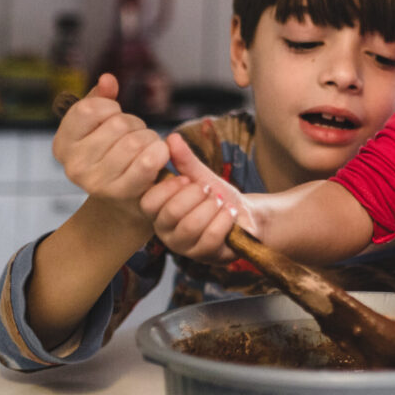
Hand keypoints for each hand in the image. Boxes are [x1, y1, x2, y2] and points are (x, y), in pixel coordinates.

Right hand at [52, 73, 169, 226]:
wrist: (127, 197)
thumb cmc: (114, 152)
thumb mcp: (100, 124)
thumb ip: (100, 98)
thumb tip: (108, 79)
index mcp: (62, 145)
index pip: (89, 109)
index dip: (110, 107)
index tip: (114, 117)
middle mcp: (73, 166)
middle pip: (117, 124)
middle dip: (134, 123)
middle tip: (135, 135)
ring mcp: (95, 182)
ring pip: (135, 141)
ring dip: (149, 138)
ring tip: (145, 146)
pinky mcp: (122, 193)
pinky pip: (147, 162)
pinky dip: (159, 152)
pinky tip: (159, 153)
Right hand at [138, 132, 246, 262]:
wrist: (246, 215)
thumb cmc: (218, 196)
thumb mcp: (201, 175)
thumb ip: (185, 160)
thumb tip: (171, 138)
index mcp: (159, 211)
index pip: (149, 202)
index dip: (169, 188)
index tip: (187, 179)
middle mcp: (166, 231)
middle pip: (171, 213)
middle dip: (197, 195)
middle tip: (209, 190)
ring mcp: (184, 247)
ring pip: (191, 225)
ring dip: (212, 207)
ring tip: (220, 203)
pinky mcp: (204, 256)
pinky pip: (211, 237)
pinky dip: (224, 220)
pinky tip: (229, 214)